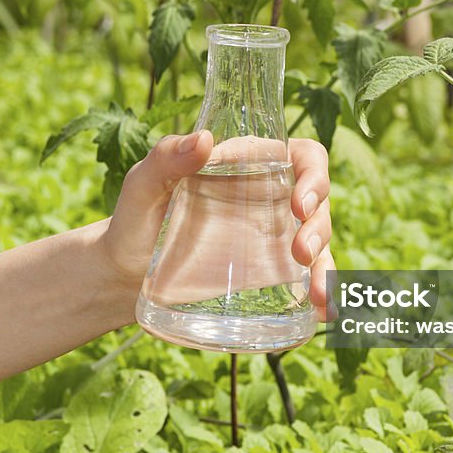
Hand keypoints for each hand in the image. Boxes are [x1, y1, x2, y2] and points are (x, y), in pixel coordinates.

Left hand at [102, 131, 334, 320]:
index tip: (299, 203)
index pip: (303, 157)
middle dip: (319, 227)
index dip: (314, 175)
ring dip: (327, 266)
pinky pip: (307, 282)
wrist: (124, 275)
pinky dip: (322, 295)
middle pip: (318, 203)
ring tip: (317, 294)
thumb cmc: (135, 219)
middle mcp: (270, 200)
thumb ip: (165, 158)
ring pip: (320, 244)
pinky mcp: (269, 277)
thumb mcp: (142, 185)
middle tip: (300, 253)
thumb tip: (203, 140)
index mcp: (250, 166)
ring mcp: (273, 241)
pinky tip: (321, 312)